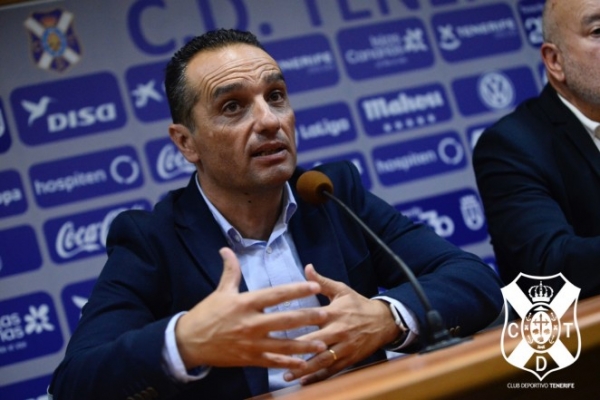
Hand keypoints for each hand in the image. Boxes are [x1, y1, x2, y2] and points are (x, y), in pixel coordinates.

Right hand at [175, 247, 327, 369]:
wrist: (189, 342)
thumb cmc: (206, 314)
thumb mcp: (220, 291)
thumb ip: (230, 271)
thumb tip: (226, 249)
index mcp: (246, 303)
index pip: (276, 295)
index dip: (296, 290)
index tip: (314, 287)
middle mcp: (251, 323)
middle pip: (285, 320)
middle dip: (307, 317)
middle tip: (325, 314)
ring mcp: (251, 343)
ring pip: (283, 345)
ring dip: (304, 345)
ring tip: (321, 343)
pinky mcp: (249, 359)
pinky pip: (272, 362)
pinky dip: (288, 363)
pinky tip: (302, 363)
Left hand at [284, 264, 400, 384]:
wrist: (384, 321)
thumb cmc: (358, 305)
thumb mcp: (341, 290)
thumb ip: (321, 282)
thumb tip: (307, 267)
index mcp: (333, 313)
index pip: (311, 319)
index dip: (294, 325)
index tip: (275, 329)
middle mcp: (338, 331)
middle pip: (314, 344)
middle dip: (295, 352)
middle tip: (275, 357)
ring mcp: (344, 348)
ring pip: (322, 361)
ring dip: (304, 369)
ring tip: (287, 375)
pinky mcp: (349, 360)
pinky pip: (332, 371)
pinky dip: (318, 378)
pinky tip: (305, 382)